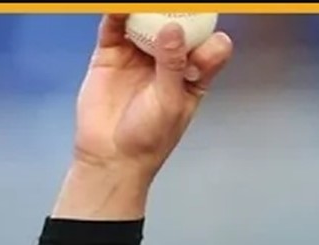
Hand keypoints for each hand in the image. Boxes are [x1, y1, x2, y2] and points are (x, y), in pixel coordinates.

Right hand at [55, 15, 235, 217]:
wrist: (110, 156)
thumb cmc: (149, 138)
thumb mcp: (170, 103)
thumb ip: (172, 65)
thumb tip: (173, 30)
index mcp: (192, 75)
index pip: (208, 45)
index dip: (208, 31)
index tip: (203, 17)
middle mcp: (168, 61)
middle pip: (176, 26)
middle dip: (176, 12)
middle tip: (173, 4)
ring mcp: (139, 55)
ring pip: (145, 22)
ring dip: (146, 9)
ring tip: (148, 2)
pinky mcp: (112, 54)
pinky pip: (114, 27)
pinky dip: (116, 14)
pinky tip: (120, 7)